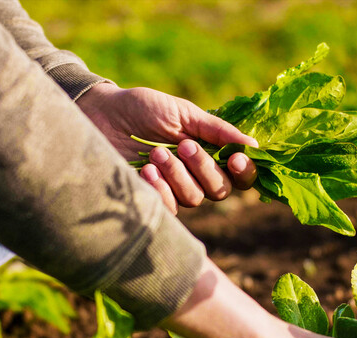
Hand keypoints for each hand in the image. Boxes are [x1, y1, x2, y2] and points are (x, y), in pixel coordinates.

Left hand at [77, 83, 257, 213]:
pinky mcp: (151, 200)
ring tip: (156, 153)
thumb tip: (253, 145)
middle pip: (220, 190)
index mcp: (209, 153)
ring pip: (195, 198)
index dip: (244, 172)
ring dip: (179, 175)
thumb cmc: (143, 110)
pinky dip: (161, 190)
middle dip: (204, 168)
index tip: (236, 159)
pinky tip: (147, 171)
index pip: (239, 176)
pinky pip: (169, 208)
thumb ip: (216, 130)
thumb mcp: (183, 113)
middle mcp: (196, 176)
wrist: (102, 115)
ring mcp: (174, 190)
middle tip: (183, 145)